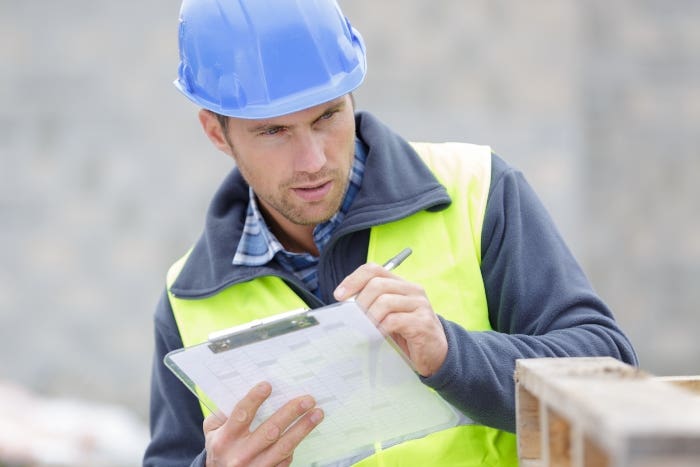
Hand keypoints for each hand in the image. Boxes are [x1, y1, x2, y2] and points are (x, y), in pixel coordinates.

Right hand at [203, 382, 323, 465]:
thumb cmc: (219, 447)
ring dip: (303, 428)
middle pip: (270, 431)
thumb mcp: (212, 430)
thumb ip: (223, 413)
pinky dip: (295, 445)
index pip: (241, 415)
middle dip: (291, 413)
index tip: (268, 385)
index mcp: (225, 438)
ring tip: (317, 413)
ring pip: (284, 446)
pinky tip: (305, 430)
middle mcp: (240, 454)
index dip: (254, 399)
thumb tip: (245, 390)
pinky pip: (285, 459)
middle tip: (308, 399)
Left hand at [333, 262, 447, 376]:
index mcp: (401, 285)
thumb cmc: (407, 335)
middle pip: (377, 284)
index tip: (339, 295)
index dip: (353, 279)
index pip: (374, 269)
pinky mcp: (422, 323)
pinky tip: (378, 336)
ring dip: (369, 317)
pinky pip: (394, 320)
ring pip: (384, 301)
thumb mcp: (387, 316)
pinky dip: (380, 329)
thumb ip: (372, 306)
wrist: (436, 355)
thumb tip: (344, 305)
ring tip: (366, 329)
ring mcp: (419, 306)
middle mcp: (412, 291)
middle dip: (360, 302)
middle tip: (354, 319)